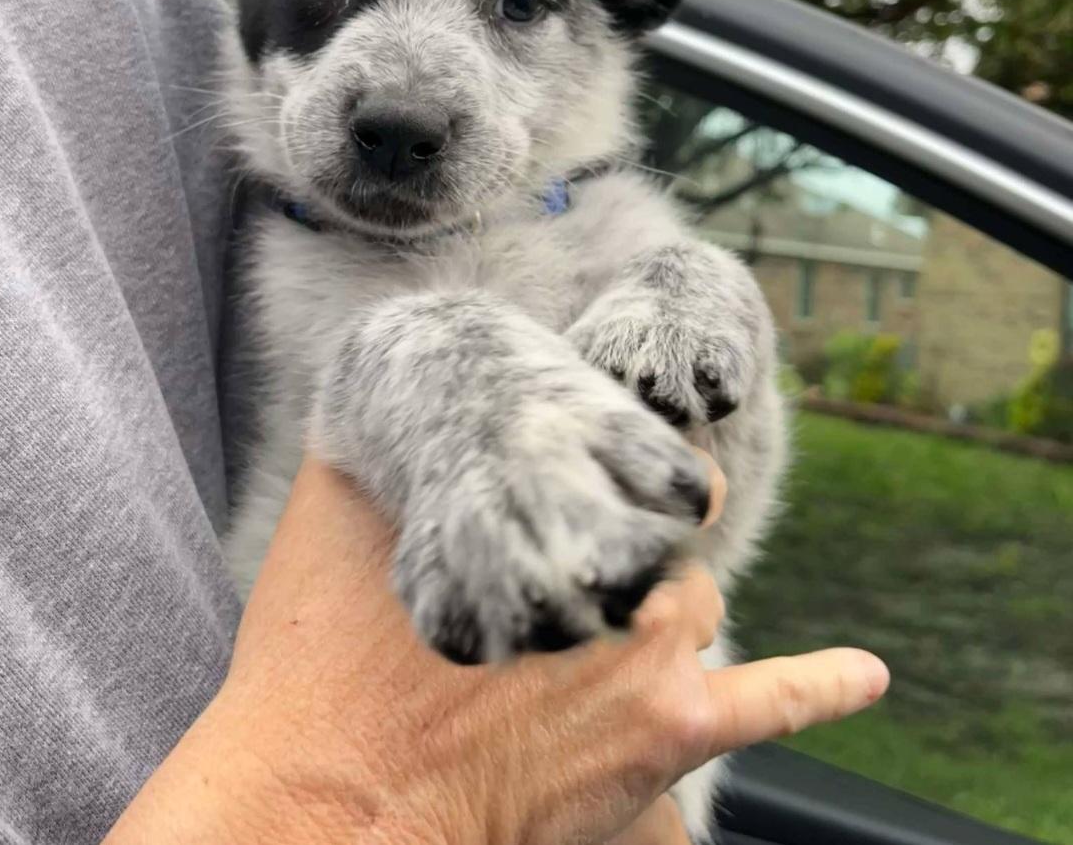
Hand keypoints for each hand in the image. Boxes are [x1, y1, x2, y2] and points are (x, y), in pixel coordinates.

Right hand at [106, 453, 888, 844]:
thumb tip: (375, 388)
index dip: (609, 459)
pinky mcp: (667, 732)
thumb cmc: (325, 667)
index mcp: (544, 503)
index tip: (596, 466)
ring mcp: (648, 648)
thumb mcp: (333, 518)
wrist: (334, 807)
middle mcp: (610, 561)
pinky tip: (866, 673)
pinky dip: (822, 685)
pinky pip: (771, 700)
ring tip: (620, 624)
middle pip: (657, 530)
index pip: (622, 448)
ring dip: (670, 608)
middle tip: (588, 555)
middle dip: (628, 540)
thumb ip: (377, 451)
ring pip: (696, 599)